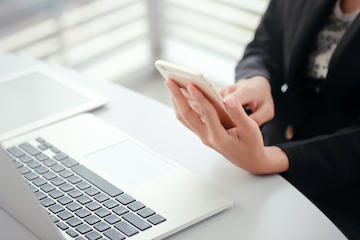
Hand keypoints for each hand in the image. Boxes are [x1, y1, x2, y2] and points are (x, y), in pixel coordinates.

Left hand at [165, 79, 287, 173]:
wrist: (248, 159)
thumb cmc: (251, 143)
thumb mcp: (251, 128)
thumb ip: (239, 113)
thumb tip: (228, 99)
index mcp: (220, 136)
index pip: (207, 114)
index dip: (199, 98)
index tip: (191, 84)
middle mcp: (207, 137)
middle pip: (187, 115)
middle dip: (178, 97)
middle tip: (169, 80)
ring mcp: (202, 136)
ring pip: (184, 118)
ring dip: (176, 101)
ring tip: (171, 85)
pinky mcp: (201, 134)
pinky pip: (187, 119)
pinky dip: (181, 106)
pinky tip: (180, 95)